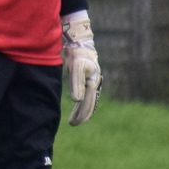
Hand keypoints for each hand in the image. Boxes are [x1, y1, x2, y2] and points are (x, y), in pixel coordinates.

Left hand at [62, 11, 100, 125]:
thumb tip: (77, 101)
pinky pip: (87, 96)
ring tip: (73, 121)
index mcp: (93, 82)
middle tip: (73, 124)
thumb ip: (76, 84)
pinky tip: (78, 108)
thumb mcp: (76, 68)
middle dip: (82, 115)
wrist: (80, 45)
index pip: (88, 102)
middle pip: (90, 103)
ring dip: (82, 111)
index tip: (75, 122)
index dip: (82, 113)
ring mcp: (93, 83)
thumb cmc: (78, 56)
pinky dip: (82, 104)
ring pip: (89, 101)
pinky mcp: (88, 81)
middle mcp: (95, 84)